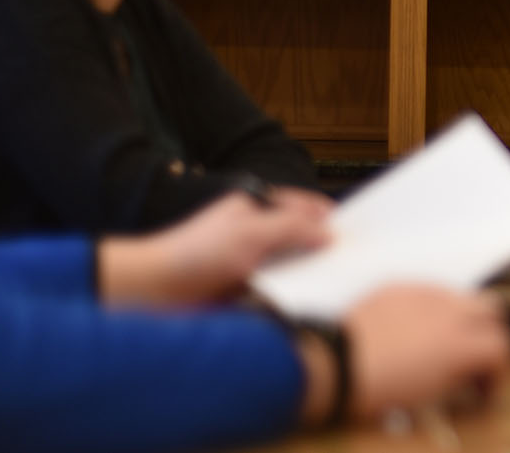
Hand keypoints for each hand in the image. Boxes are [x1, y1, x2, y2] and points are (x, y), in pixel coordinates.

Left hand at [99, 186, 330, 306]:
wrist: (153, 292)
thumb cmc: (194, 253)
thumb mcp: (251, 232)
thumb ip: (293, 227)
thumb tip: (329, 233)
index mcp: (255, 208)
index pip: (302, 206)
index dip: (328, 217)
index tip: (355, 232)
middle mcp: (254, 234)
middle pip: (300, 238)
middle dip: (323, 249)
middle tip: (353, 261)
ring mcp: (250, 263)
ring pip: (291, 266)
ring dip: (308, 275)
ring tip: (335, 285)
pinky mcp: (245, 291)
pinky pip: (278, 291)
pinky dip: (292, 295)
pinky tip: (307, 303)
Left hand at [341, 286, 509, 421]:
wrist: (338, 364)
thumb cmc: (382, 388)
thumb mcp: (432, 395)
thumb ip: (461, 378)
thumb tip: (470, 373)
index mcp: (464, 345)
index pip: (503, 348)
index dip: (500, 372)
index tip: (485, 388)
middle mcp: (453, 313)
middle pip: (492, 314)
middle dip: (489, 338)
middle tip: (473, 361)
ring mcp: (428, 294)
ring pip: (464, 297)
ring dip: (464, 319)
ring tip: (445, 339)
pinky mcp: (403, 286)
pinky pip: (430, 291)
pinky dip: (432, 309)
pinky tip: (414, 327)